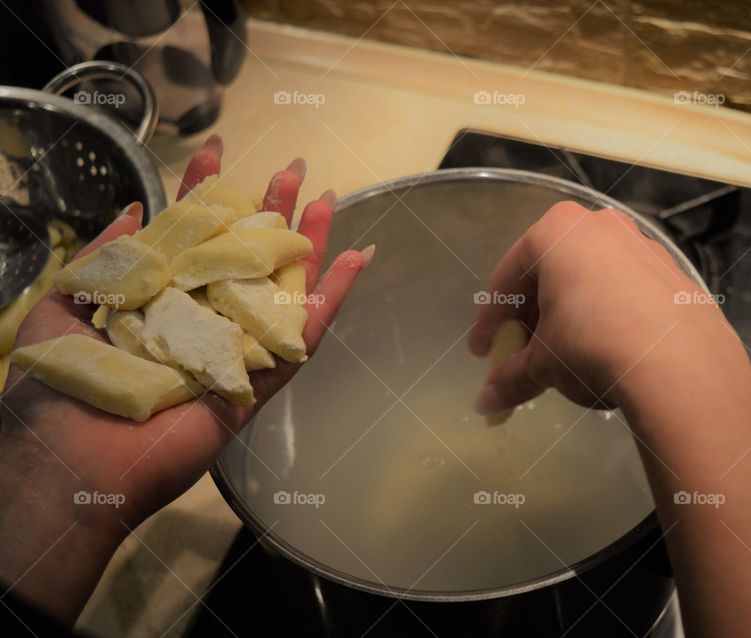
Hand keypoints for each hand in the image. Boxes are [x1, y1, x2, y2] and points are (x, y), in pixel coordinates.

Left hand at [0, 135, 368, 621]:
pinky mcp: (260, 383)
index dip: (205, 193)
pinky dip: (331, 300)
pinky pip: (303, 338)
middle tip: (289, 168)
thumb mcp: (68, 302)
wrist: (76, 457)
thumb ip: (105, 256)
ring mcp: (234, 349)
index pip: (189, 235)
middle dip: (267, 211)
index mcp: (157, 298)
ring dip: (308, 244)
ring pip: (282, 290)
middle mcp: (200, 318)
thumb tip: (135, 207)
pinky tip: (354, 261)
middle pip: (245, 257)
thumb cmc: (65, 381)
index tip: (219, 150)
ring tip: (326, 197)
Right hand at [470, 200, 750, 423]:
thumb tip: (486, 403)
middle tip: (521, 356)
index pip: (508, 279)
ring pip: (591, 281)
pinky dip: (609, 318)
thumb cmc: (592, 346)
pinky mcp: (675, 275)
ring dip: (571, 317)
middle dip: (532, 318)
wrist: (682, 365)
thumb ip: (512, 377)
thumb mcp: (543, 364)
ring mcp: (644, 246)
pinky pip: (627, 294)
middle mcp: (601, 226)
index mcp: (557, 231)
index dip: (489, 322)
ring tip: (565, 358)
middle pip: (550, 275)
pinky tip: (609, 352)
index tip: (482, 353)